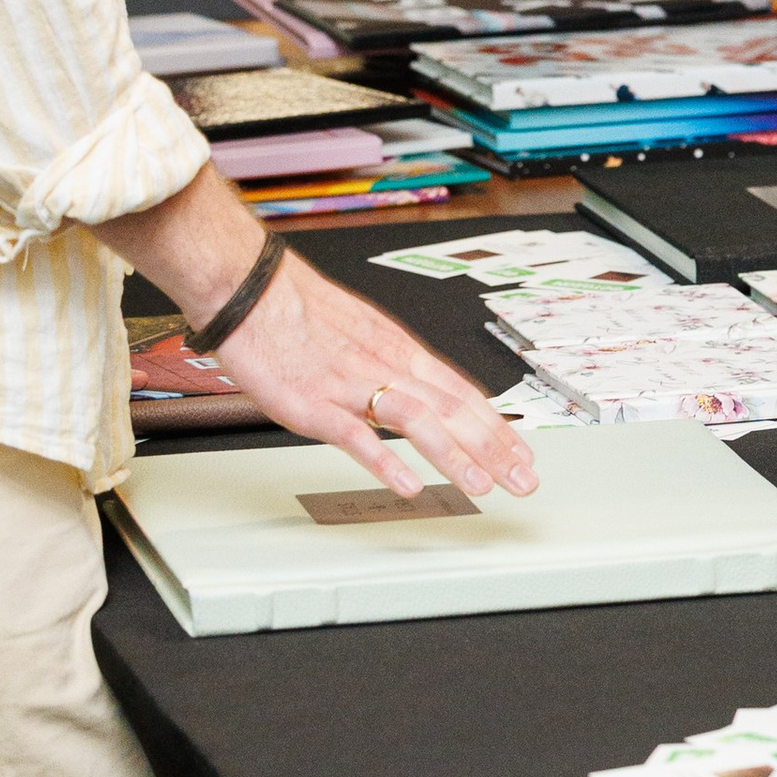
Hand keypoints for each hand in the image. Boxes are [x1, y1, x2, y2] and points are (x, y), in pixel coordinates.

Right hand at [210, 257, 538, 507]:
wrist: (252, 290)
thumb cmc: (301, 310)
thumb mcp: (365, 332)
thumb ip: (395, 364)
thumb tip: (425, 389)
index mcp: (400, 351)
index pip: (462, 392)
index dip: (497, 425)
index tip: (522, 451)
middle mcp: (386, 367)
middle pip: (452, 410)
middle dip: (494, 448)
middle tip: (524, 479)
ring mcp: (352, 387)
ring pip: (416, 422)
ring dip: (453, 456)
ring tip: (481, 485)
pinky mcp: (313, 405)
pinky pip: (355, 436)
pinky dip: (384, 461)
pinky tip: (408, 485)